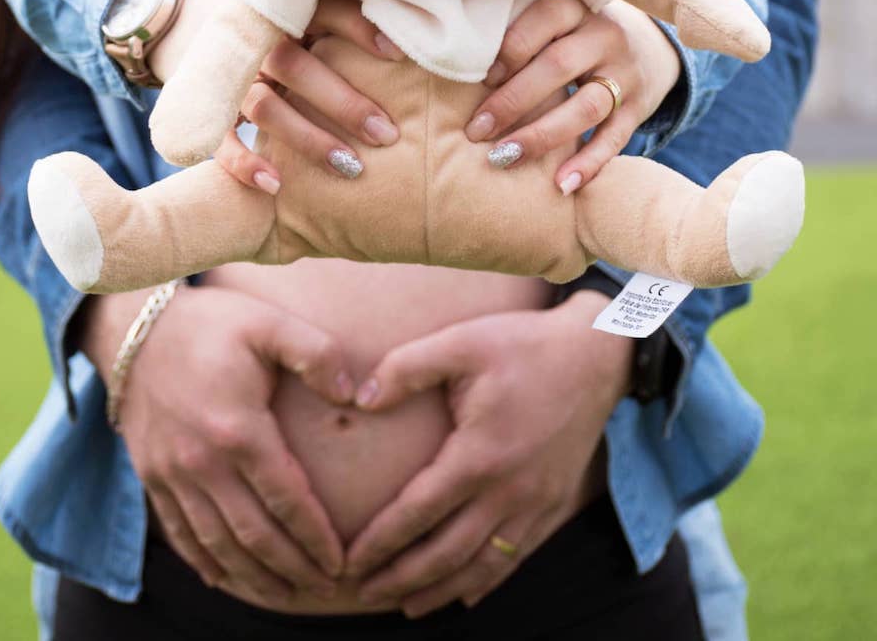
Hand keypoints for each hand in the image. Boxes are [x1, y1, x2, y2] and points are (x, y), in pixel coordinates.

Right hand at [77, 285, 352, 599]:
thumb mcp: (269, 322)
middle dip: (294, 569)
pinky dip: (206, 563)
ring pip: (217, 545)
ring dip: (254, 578)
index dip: (316, 537)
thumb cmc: (213, 323)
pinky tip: (227, 580)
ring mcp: (172, 474)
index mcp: (238, 428)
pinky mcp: (151, 477)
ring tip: (287, 595)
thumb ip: (318, 354)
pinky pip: (179, 534)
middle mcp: (202, 462)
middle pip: (254, 535)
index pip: (286, 499)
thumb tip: (356, 394)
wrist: (136, 327)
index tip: (343, 562)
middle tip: (327, 588)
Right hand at [215, 0, 404, 191]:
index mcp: (288, 9)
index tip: (398, 56)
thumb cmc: (304, 33)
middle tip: (387, 134)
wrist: (227, 38)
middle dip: (344, 103)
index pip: (323, 10)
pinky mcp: (214, 110)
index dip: (359, 29)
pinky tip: (276, 186)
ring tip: (350, 167)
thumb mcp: (326, 16)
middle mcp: (256, 41)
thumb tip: (413, 45)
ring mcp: (232, 78)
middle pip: (295, 66)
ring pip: (264, 106)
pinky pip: (222, 139)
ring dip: (308, 138)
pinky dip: (244, 163)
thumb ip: (362, 19)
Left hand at [344, 296, 632, 617]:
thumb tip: (361, 400)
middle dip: (402, 579)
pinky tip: (467, 593)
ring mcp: (537, 503)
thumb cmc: (523, 344)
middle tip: (365, 593)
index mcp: (479, 455)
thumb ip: (405, 368)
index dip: (380, 542)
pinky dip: (488, 581)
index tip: (350, 561)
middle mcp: (509, 491)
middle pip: (446, 553)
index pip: (418, 513)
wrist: (596, 355)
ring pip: (483, 565)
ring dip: (442, 590)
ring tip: (408, 605)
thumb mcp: (460, 342)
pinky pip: (518, 555)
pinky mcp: (556, 504)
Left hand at [466, 0, 681, 191]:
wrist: (651, 47)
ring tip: (504, 158)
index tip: (481, 79)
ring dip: (541, 136)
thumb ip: (524, 33)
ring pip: (585, 106)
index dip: (510, 49)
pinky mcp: (638, 108)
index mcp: (577, 8)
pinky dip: (588, 164)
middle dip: (512, 101)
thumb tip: (463, 65)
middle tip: (476, 130)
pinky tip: (561, 184)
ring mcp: (625, 73)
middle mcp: (605, 36)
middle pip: (557, 66)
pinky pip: (614, 139)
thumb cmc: (578, 35)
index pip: (543, 19)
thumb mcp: (559, 21)